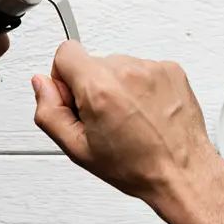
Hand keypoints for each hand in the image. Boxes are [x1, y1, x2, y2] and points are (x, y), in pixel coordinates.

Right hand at [32, 42, 223, 223]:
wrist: (181, 171)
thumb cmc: (137, 165)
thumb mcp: (78, 149)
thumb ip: (50, 112)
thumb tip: (42, 84)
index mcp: (99, 87)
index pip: (66, 52)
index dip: (64, 77)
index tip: (75, 97)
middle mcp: (126, 71)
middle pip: (93, 62)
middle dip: (92, 86)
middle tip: (105, 119)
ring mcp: (151, 68)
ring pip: (119, 66)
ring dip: (118, 86)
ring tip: (130, 118)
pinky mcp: (171, 69)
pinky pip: (144, 69)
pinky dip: (141, 86)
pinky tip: (146, 112)